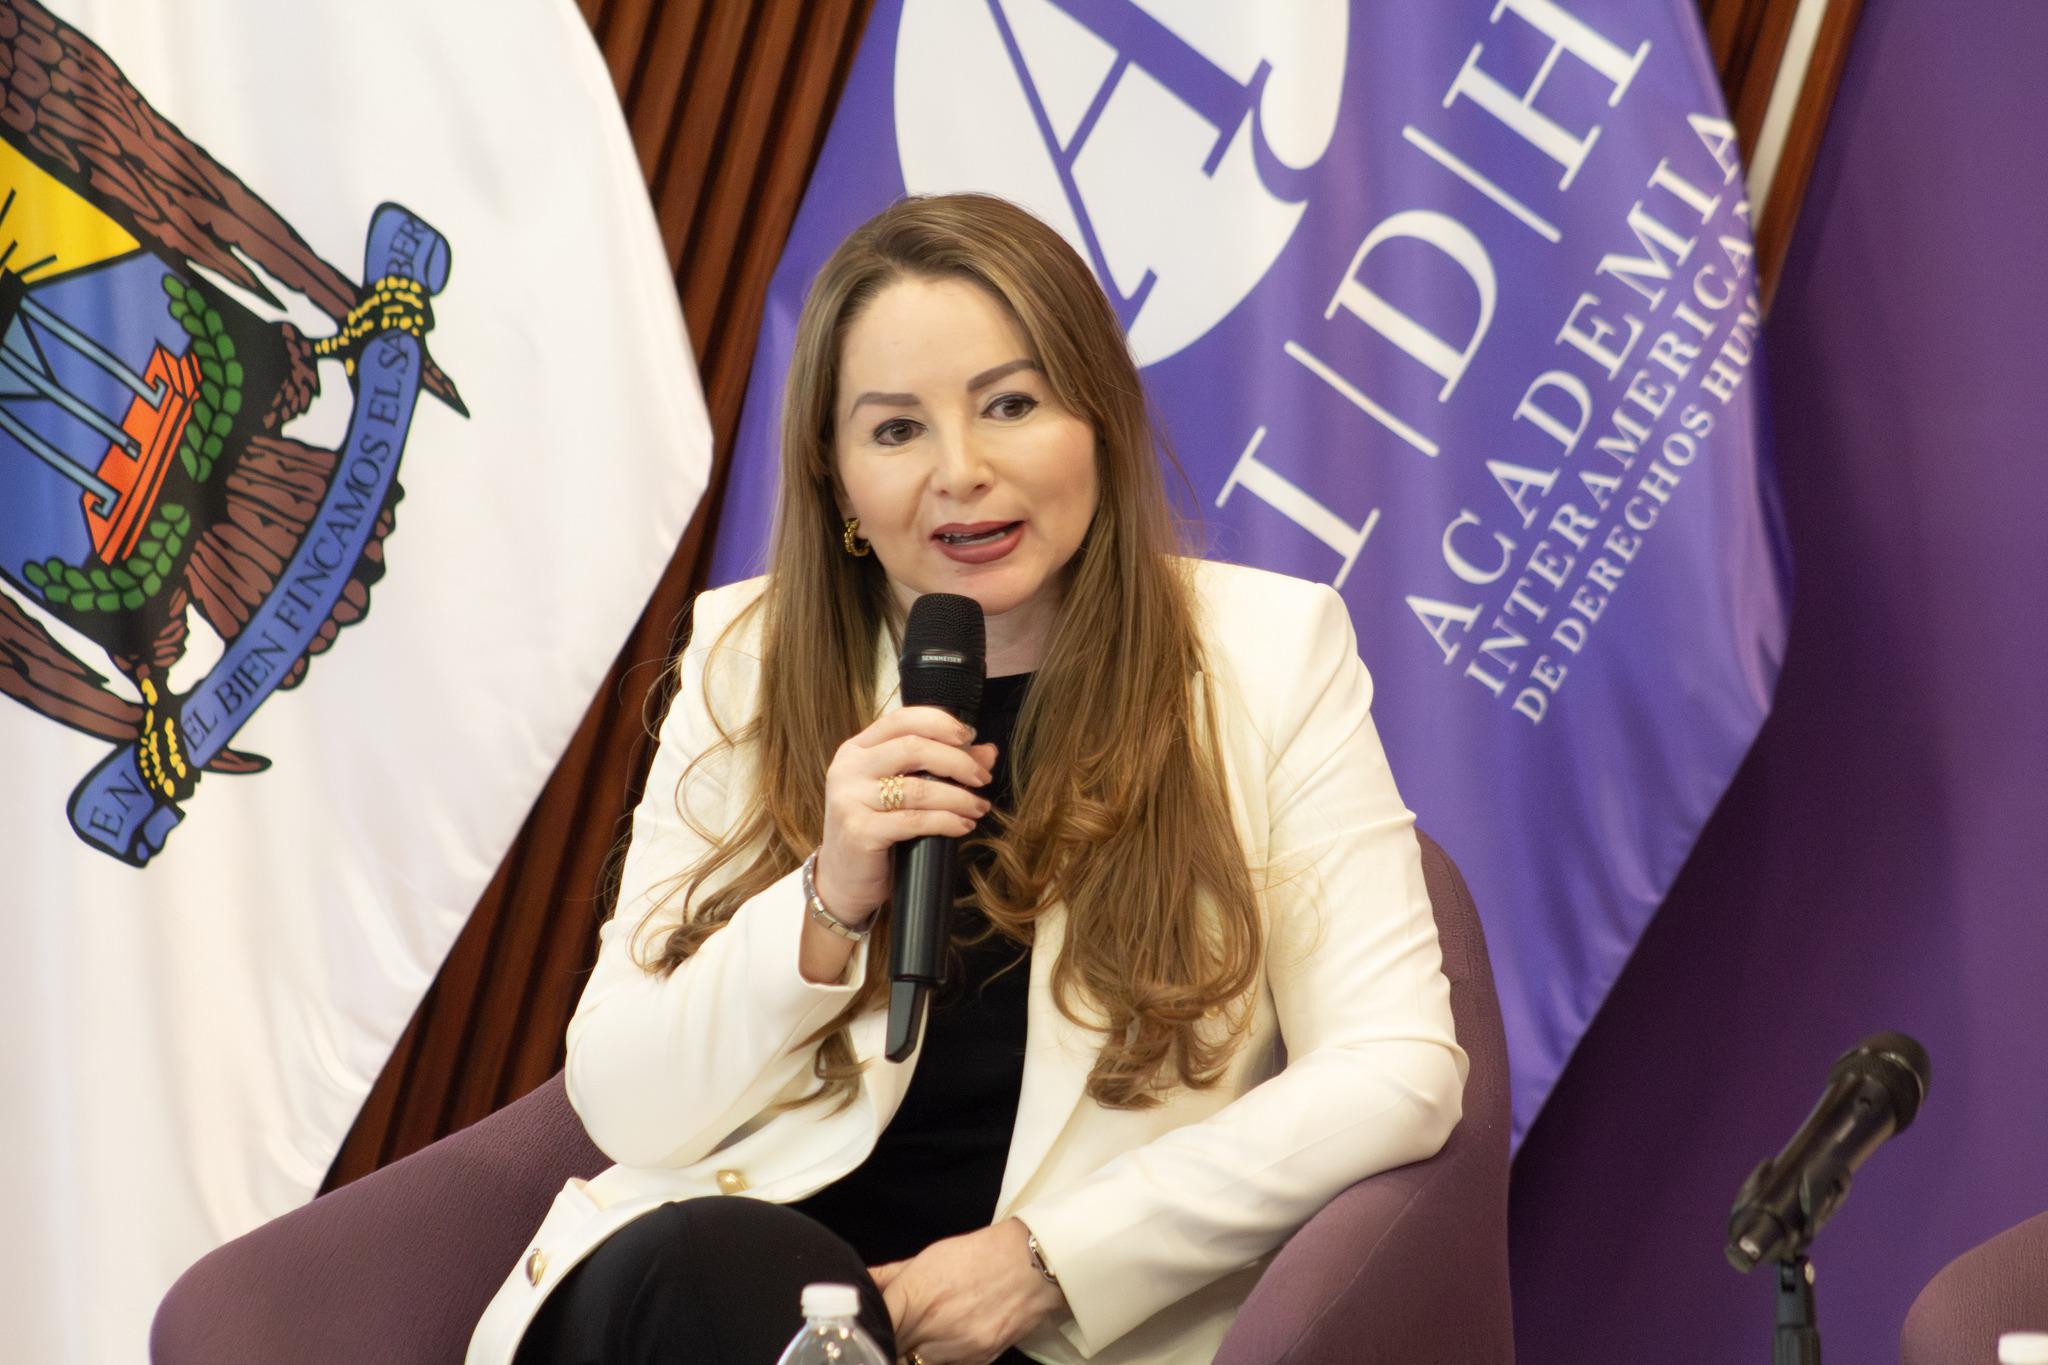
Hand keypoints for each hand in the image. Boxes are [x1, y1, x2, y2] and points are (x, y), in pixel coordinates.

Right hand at [812, 706, 994, 925]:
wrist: (844, 881)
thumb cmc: (877, 831)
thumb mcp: (905, 793)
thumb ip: (942, 766)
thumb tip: (987, 751)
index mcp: (856, 750)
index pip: (901, 719)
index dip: (940, 723)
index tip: (970, 737)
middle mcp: (848, 768)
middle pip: (913, 748)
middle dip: (957, 761)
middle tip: (982, 778)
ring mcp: (849, 799)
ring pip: (919, 788)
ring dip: (959, 797)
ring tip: (979, 807)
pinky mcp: (859, 831)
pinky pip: (915, 821)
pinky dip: (947, 821)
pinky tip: (963, 826)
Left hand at [870, 1219, 1064, 1364]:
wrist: (1032, 1268)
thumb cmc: (979, 1256)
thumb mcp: (929, 1257)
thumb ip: (888, 1276)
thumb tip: (858, 1281)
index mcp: (917, 1295)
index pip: (877, 1326)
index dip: (865, 1331)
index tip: (861, 1330)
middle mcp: (934, 1327)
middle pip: (892, 1350)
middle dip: (885, 1344)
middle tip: (887, 1334)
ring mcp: (956, 1350)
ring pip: (914, 1363)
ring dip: (909, 1353)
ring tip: (917, 1335)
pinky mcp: (976, 1362)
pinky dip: (935, 1359)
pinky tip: (939, 1343)